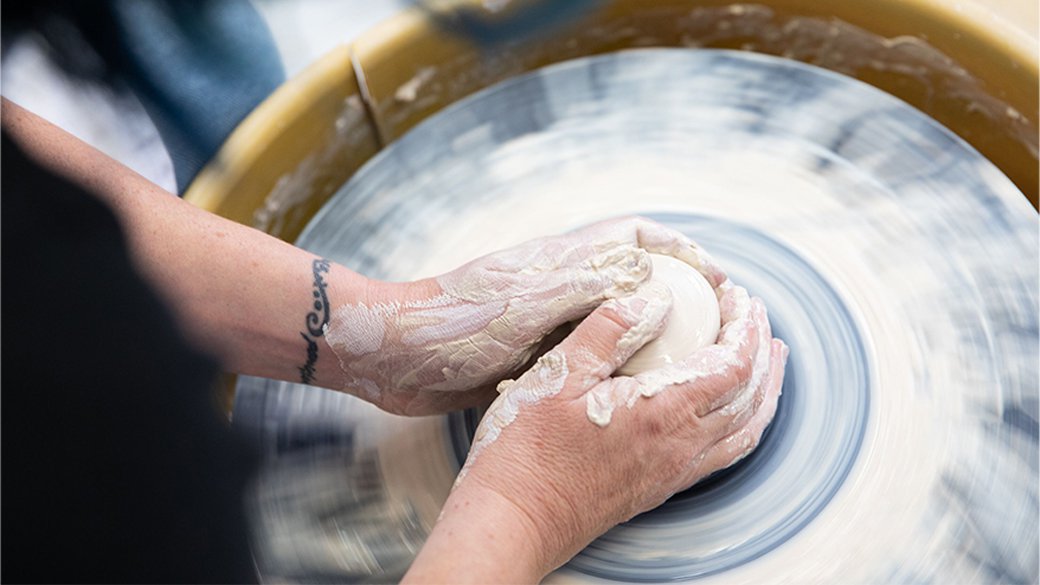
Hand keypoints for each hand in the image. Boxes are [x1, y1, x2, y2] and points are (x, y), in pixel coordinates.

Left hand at [322, 216, 725, 414]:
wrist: (392, 355)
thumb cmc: (454, 323)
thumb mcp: (528, 301)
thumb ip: (590, 288)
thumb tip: (659, 285)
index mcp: (563, 259)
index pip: (638, 236)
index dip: (683, 251)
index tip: (718, 282)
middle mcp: (561, 285)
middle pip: (634, 278)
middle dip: (677, 297)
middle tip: (715, 333)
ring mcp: (547, 321)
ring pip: (614, 323)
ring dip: (648, 338)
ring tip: (688, 369)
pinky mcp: (531, 357)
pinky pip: (585, 360)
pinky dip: (611, 371)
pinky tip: (630, 399)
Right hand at [404, 276, 786, 582]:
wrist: (515, 519)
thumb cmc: (526, 450)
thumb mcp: (558, 374)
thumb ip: (609, 330)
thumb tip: (654, 297)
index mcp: (662, 412)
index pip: (733, 364)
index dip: (745, 326)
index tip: (738, 295)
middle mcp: (680, 446)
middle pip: (752, 398)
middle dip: (762, 352)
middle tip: (757, 317)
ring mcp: (673, 471)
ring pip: (745, 431)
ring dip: (763, 391)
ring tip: (767, 361)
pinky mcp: (660, 486)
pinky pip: (723, 453)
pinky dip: (742, 423)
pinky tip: (728, 411)